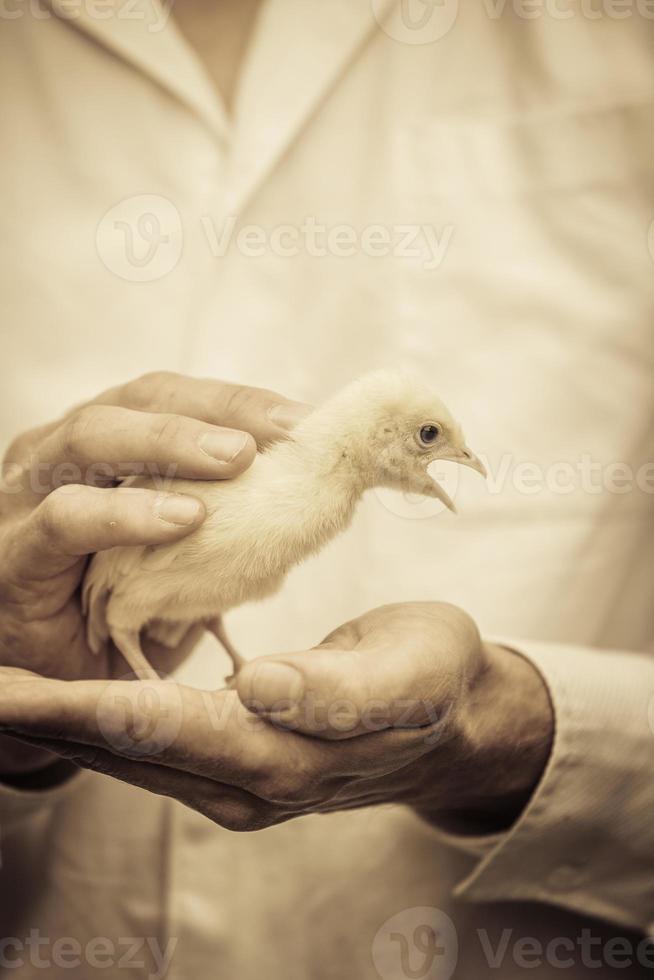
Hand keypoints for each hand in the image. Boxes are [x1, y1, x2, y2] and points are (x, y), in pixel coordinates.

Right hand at [0, 371, 307, 774]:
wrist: (57, 687)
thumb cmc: (125, 608)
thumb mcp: (184, 552)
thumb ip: (228, 515)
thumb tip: (313, 491)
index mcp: (108, 441)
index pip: (174, 397)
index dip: (239, 402)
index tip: (306, 420)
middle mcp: (64, 452)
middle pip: (137, 401)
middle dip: (214, 411)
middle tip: (282, 431)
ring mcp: (28, 495)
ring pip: (91, 438)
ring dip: (169, 443)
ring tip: (236, 460)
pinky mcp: (14, 553)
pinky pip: (65, 521)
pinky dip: (125, 515)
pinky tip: (182, 521)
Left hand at [0, 603, 552, 830]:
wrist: (456, 721)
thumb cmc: (436, 681)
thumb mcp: (408, 674)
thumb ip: (338, 690)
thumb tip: (257, 686)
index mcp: (279, 754)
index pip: (151, 727)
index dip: (70, 707)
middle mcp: (243, 780)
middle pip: (120, 747)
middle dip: (37, 719)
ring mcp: (237, 779)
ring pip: (127, 751)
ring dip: (57, 723)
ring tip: (0, 691)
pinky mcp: (238, 760)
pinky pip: (151, 745)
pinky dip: (99, 723)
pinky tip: (69, 701)